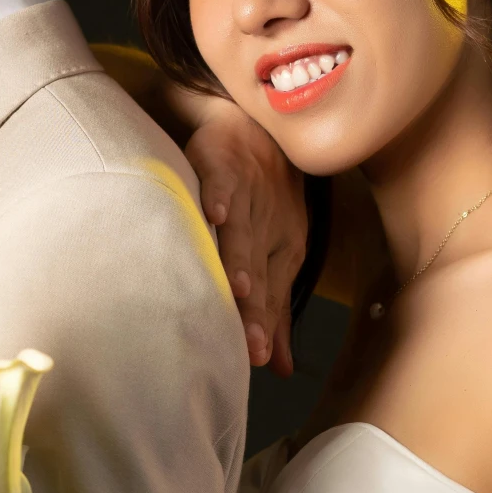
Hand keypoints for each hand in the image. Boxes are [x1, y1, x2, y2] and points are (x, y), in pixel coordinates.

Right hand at [176, 95, 308, 374]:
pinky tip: (212, 215)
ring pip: (242, 233)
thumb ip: (274, 311)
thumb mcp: (276, 257)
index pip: (267, 295)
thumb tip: (276, 367)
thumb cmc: (265, 200)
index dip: (261, 326)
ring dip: (239, 258)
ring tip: (237, 288)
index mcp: (279, 253)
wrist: (257, 126)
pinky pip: (218, 180)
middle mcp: (265, 228)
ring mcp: (245, 195)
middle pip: (257, 272)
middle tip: (249, 342)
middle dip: (253, 307)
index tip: (254, 359)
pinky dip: (216, 195)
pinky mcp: (220, 162)